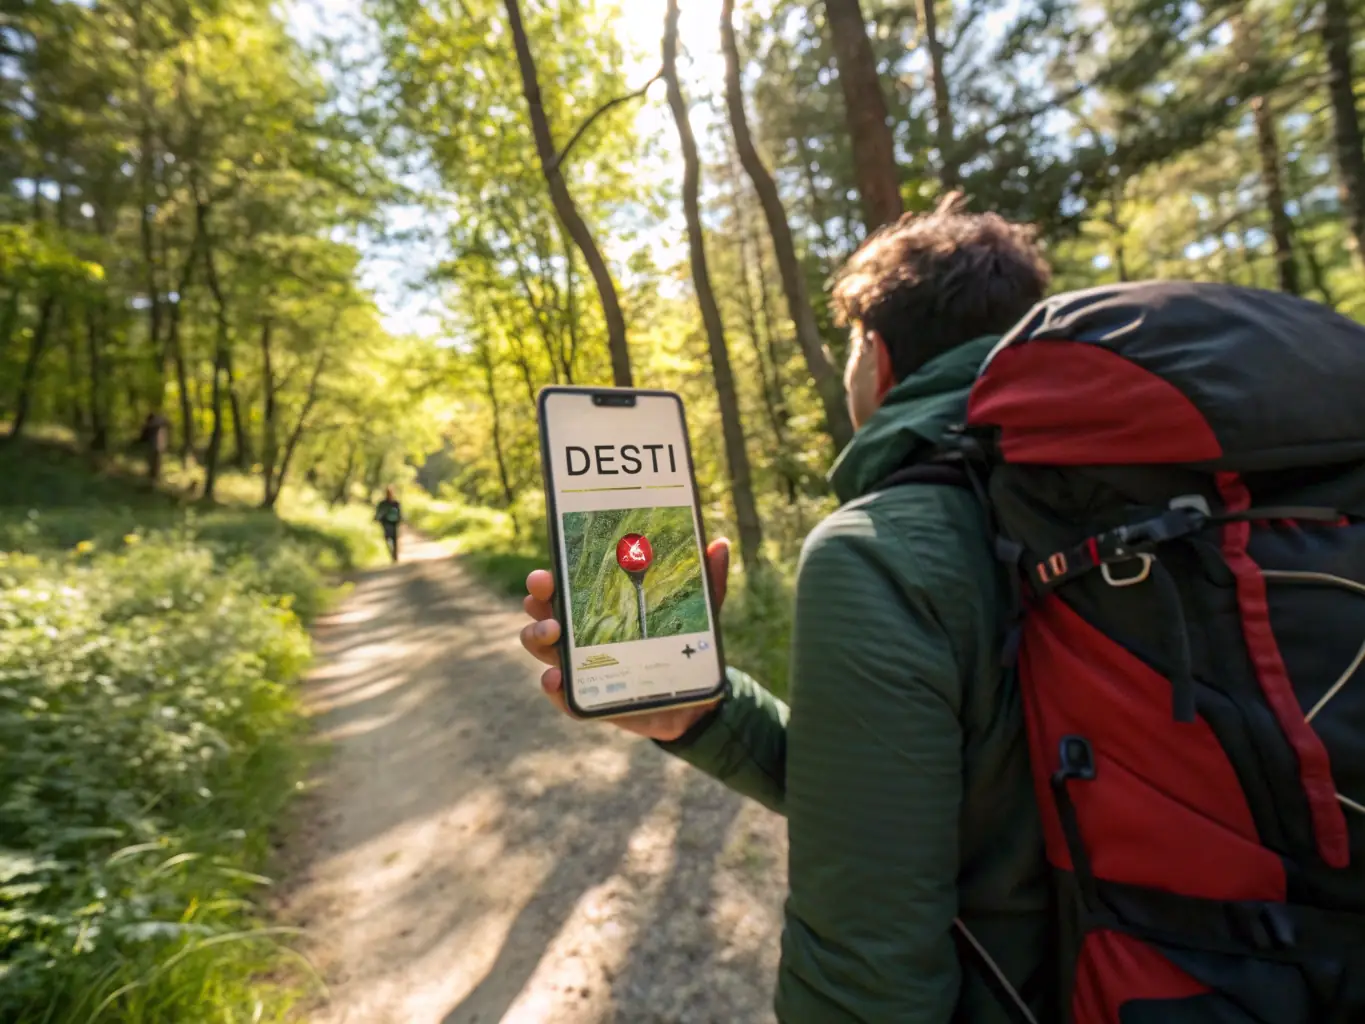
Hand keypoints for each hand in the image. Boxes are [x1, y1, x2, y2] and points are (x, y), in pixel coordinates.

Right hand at [520, 538, 730, 741]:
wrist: (694, 702)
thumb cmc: (684, 648)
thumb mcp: (698, 615)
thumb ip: (708, 582)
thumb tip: (721, 545)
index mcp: (598, 607)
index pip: (564, 588)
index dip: (547, 580)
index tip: (545, 572)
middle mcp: (581, 635)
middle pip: (543, 615)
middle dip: (536, 603)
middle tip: (542, 597)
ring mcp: (581, 668)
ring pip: (543, 650)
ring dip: (537, 638)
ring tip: (552, 632)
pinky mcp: (588, 700)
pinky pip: (562, 697)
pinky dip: (553, 688)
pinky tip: (555, 679)